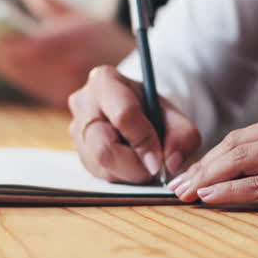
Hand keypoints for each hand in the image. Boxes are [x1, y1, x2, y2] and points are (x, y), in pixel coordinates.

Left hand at [0, 0, 134, 106]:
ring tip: (10, 52)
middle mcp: (56, 67)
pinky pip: (32, 88)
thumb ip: (46, 0)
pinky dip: (25, 77)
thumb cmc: (105, 40)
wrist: (135, 71)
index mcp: (58, 43)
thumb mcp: (78, 14)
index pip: (11, 49)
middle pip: (9, 65)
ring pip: (18, 77)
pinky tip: (26, 67)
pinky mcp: (60, 100)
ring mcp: (57, 86)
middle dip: (0, 53)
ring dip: (11, 66)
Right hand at [68, 65, 200, 184]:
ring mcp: (75, 131)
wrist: (133, 109)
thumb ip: (182, 135)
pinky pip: (100, 174)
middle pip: (104, 148)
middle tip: (155, 169)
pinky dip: (122, 175)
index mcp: (104, 81)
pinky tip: (132, 163)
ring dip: (130, 173)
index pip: (124, 116)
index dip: (145, 142)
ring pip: (101, 166)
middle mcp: (82, 104)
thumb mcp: (174, 114)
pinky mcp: (78, 153)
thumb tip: (171, 164)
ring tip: (145, 161)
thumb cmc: (152, 109)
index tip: (161, 160)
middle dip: (135, 166)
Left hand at [166, 108, 257, 224]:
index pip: (241, 137)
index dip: (209, 157)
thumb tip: (220, 176)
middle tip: (177, 187)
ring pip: (242, 161)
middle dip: (202, 167)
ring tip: (186, 194)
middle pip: (236, 146)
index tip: (187, 175)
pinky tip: (210, 198)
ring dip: (208, 178)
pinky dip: (230, 191)